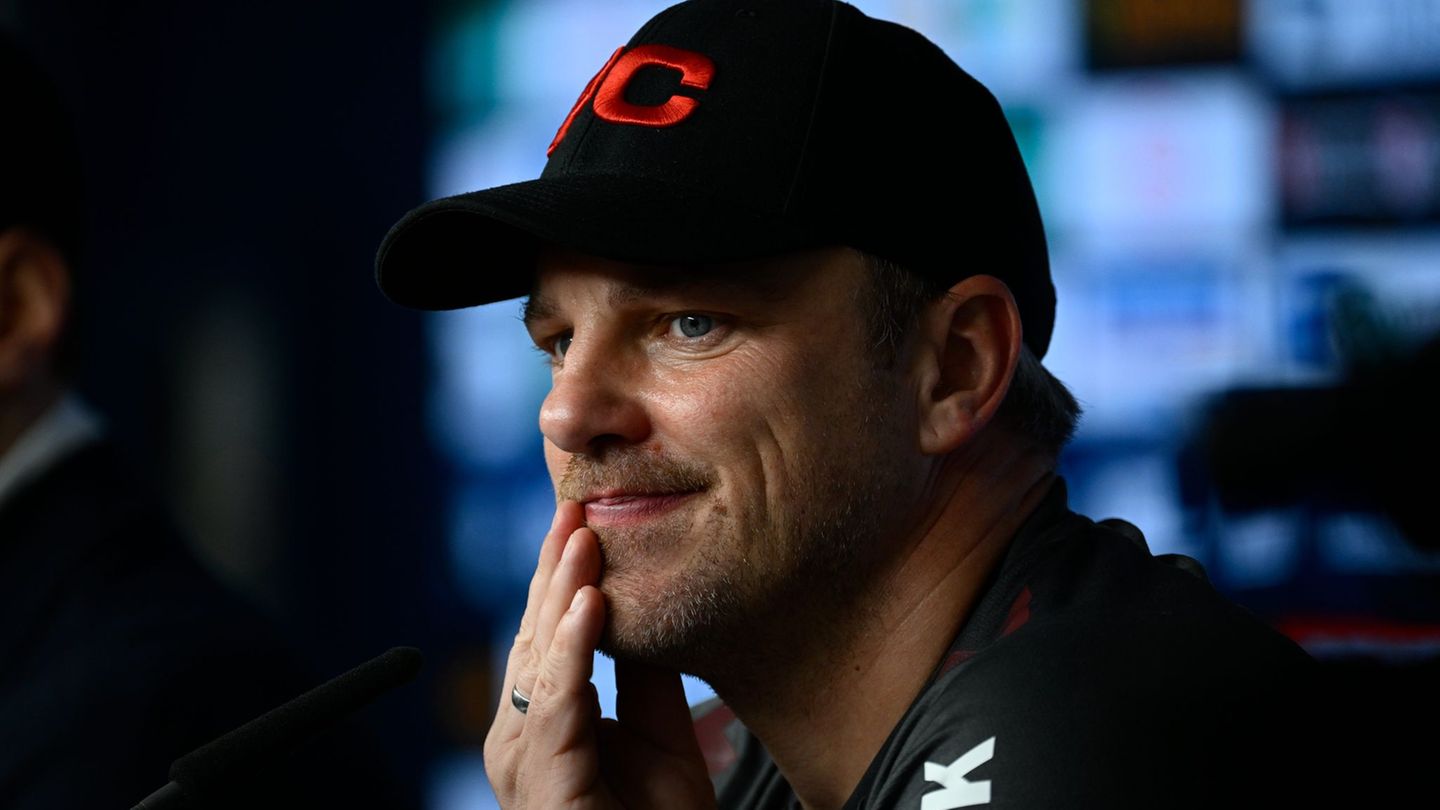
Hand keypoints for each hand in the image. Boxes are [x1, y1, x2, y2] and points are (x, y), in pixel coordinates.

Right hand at [484, 501, 716, 808]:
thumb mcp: (660, 733)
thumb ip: (642, 676)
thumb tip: (635, 606)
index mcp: (543, 719)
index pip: (546, 630)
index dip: (561, 572)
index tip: (580, 511)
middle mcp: (521, 735)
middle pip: (533, 632)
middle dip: (554, 566)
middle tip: (574, 501)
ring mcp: (523, 761)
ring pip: (537, 657)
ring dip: (560, 591)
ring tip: (582, 535)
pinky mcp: (543, 782)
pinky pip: (557, 703)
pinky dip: (573, 648)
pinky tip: (590, 603)